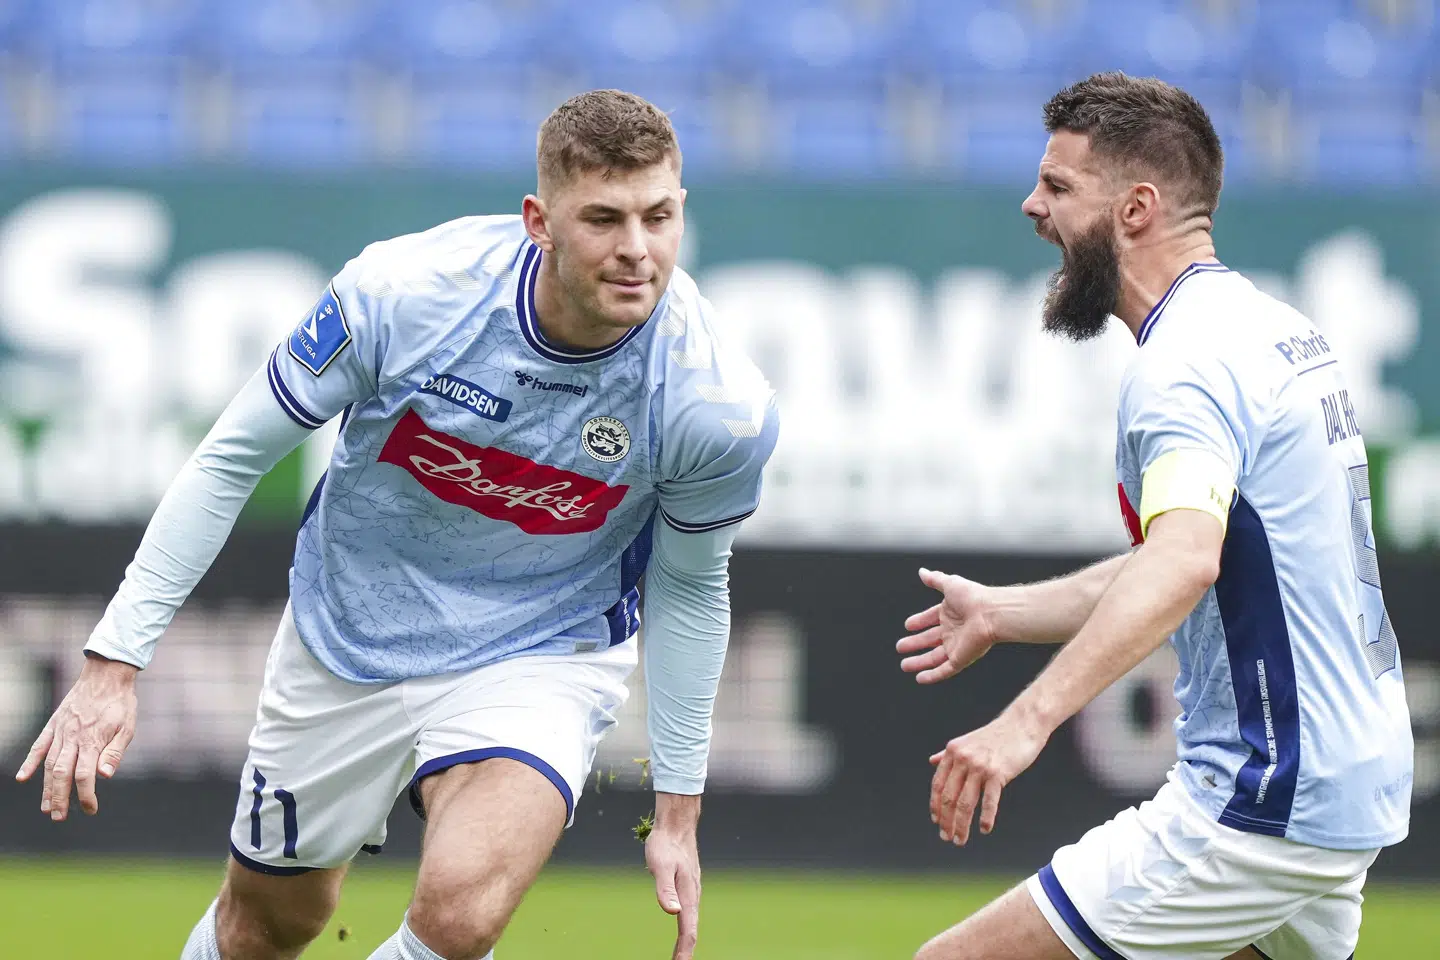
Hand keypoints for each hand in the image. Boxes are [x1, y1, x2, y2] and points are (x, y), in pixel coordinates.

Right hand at [16, 654, 138, 819]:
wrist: (106, 675)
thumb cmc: (120, 702)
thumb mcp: (127, 726)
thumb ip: (115, 752)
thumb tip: (105, 776)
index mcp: (93, 740)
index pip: (86, 775)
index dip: (87, 795)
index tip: (91, 809)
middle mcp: (73, 738)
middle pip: (63, 774)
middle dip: (60, 798)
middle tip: (58, 817)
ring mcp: (61, 731)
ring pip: (50, 764)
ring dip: (47, 787)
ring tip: (46, 807)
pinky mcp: (54, 724)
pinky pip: (39, 746)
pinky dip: (30, 762)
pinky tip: (23, 778)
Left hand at [645, 795, 701, 959]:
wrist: (677, 825)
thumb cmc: (665, 844)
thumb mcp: (660, 865)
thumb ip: (665, 889)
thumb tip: (672, 912)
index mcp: (688, 895)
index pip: (688, 930)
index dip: (684, 951)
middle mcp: (693, 896)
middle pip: (692, 930)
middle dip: (686, 951)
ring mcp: (692, 891)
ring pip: (691, 922)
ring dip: (686, 941)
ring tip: (679, 956)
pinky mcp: (688, 887)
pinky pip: (689, 913)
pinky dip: (686, 927)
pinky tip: (681, 929)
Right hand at [896, 567, 998, 683]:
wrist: (991, 613)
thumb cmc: (974, 597)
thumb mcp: (950, 584)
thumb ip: (935, 579)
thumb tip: (922, 572)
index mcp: (950, 613)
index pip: (931, 618)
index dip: (919, 622)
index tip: (908, 625)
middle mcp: (953, 630)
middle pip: (929, 640)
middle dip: (914, 644)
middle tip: (900, 646)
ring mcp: (956, 646)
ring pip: (934, 658)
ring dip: (919, 662)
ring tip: (904, 665)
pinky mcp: (960, 659)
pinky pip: (944, 670)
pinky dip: (932, 675)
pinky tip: (920, 678)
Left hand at [929, 710, 1048, 845]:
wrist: (1021, 724)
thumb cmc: (996, 736)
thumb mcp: (967, 742)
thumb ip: (948, 754)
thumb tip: (932, 761)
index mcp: (952, 752)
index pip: (938, 785)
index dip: (936, 805)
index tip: (936, 821)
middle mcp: (962, 759)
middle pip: (949, 798)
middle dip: (946, 821)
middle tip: (946, 837)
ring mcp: (979, 766)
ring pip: (965, 803)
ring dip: (961, 825)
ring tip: (960, 839)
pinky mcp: (997, 773)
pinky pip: (989, 801)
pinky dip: (985, 818)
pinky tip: (984, 829)